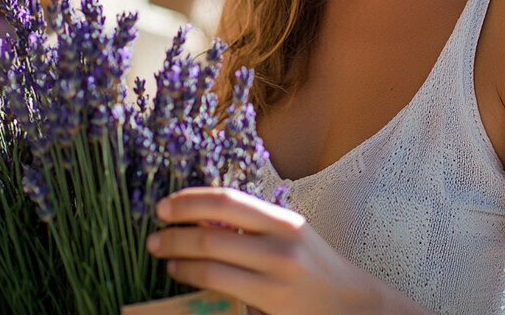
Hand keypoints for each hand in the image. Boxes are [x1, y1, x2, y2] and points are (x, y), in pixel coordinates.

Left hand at [146, 187, 395, 314]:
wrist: (350, 305)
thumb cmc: (313, 264)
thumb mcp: (287, 233)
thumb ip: (252, 224)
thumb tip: (201, 215)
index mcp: (282, 219)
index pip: (227, 200)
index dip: (191, 200)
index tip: (165, 205)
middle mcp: (280, 244)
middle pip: (212, 232)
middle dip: (175, 232)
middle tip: (153, 235)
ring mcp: (275, 277)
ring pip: (211, 263)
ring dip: (178, 257)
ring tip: (162, 254)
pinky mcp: (270, 303)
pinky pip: (220, 289)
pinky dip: (194, 278)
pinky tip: (182, 274)